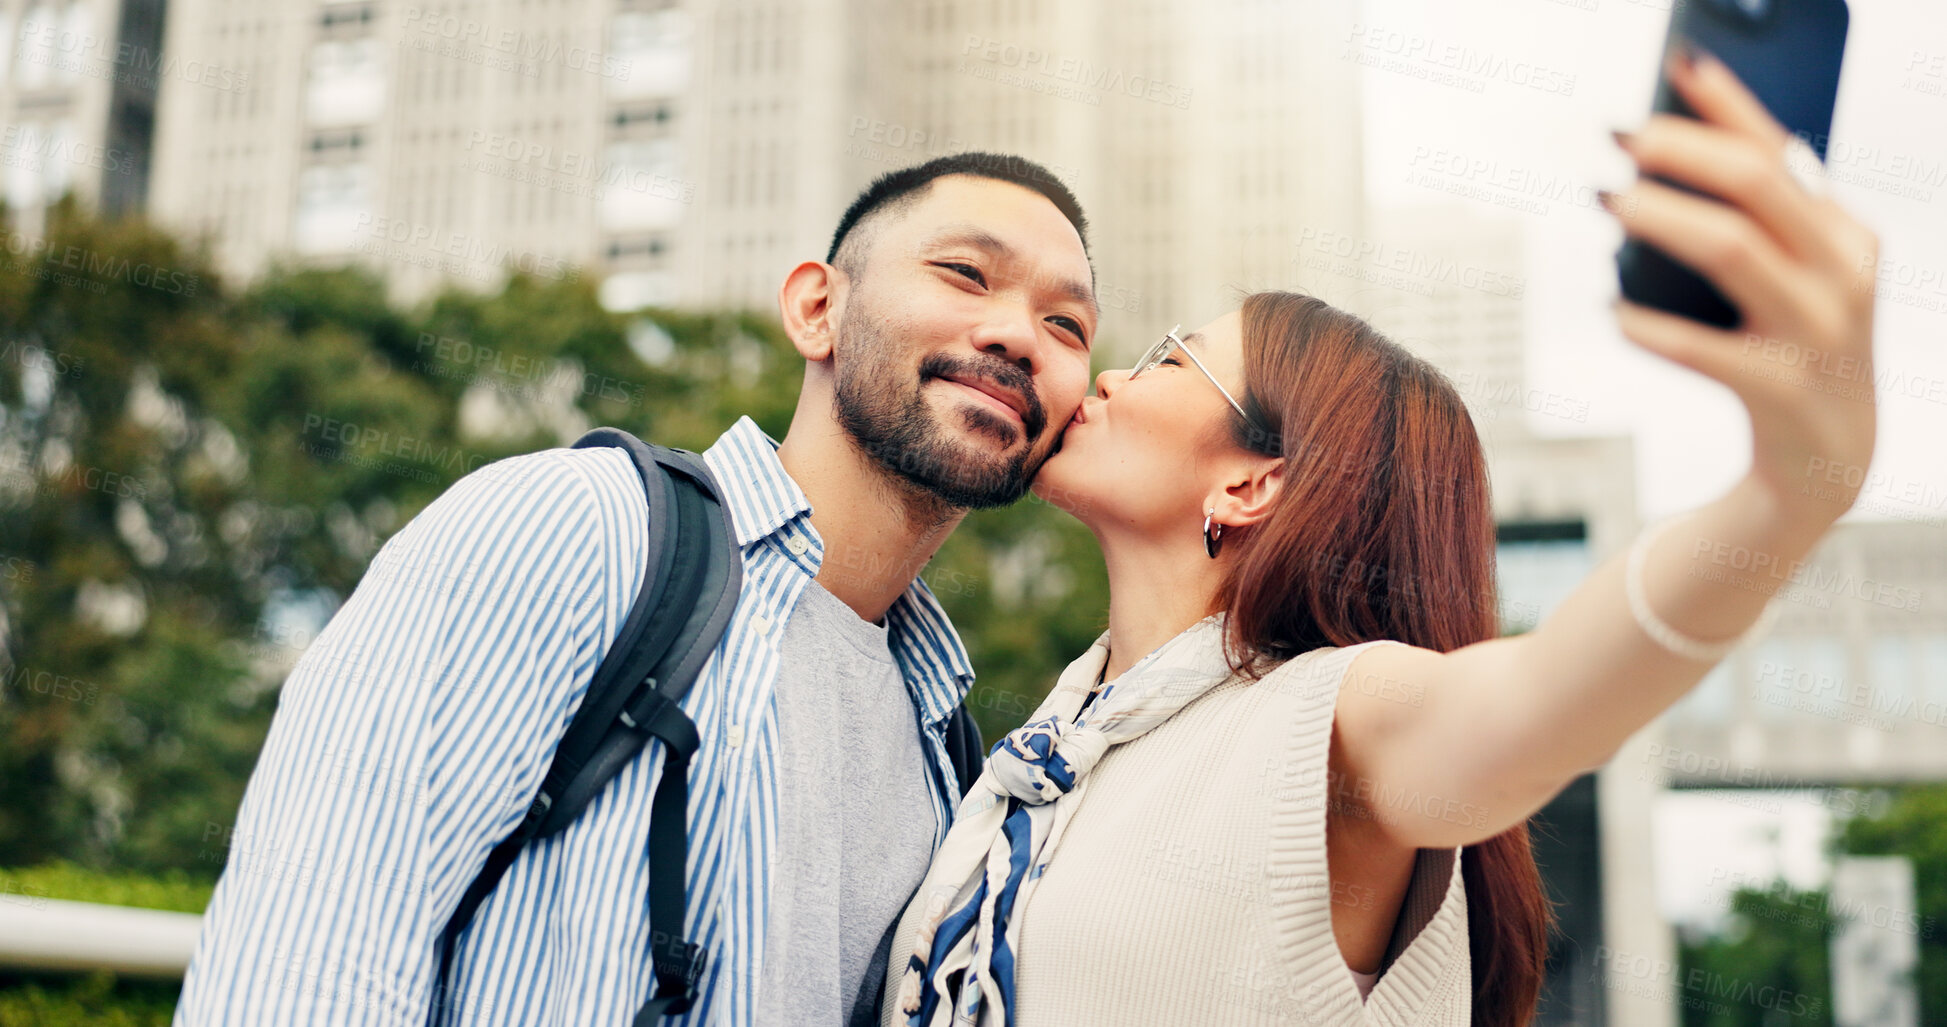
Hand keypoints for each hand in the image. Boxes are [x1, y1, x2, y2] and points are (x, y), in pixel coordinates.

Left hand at [1603, 46, 1879, 527]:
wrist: (1830, 463)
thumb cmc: (1789, 350)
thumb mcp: (1790, 280)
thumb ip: (1748, 225)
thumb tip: (1661, 160)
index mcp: (1844, 234)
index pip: (1782, 149)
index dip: (1728, 102)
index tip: (1677, 62)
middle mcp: (1841, 272)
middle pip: (1756, 184)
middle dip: (1680, 150)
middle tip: (1614, 136)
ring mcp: (1817, 331)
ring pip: (1731, 249)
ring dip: (1658, 219)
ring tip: (1605, 200)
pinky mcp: (1781, 389)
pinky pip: (1703, 348)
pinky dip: (1649, 326)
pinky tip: (1611, 310)